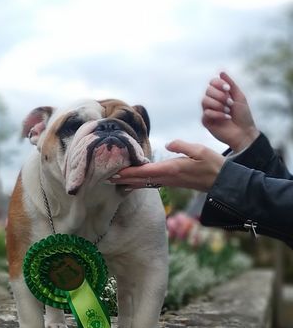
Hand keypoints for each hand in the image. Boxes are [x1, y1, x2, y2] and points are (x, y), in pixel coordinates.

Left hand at [110, 140, 224, 191]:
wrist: (223, 182)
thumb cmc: (213, 165)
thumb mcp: (200, 150)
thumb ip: (183, 146)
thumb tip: (168, 144)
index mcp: (172, 169)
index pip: (146, 171)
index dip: (130, 172)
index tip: (115, 173)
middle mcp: (168, 178)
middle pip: (141, 180)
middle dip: (124, 179)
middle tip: (106, 178)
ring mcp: (170, 182)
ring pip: (145, 183)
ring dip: (130, 182)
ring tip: (115, 180)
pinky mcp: (173, 182)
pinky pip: (152, 183)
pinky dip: (140, 183)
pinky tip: (134, 183)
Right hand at [202, 71, 258, 151]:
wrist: (244, 132)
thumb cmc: (243, 116)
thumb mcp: (239, 97)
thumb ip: (231, 84)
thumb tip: (221, 72)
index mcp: (220, 94)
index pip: (212, 82)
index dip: (218, 83)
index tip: (228, 89)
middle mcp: (213, 101)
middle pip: (208, 90)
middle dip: (220, 95)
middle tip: (230, 103)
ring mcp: (208, 111)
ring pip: (204, 101)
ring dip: (218, 104)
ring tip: (228, 110)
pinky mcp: (206, 121)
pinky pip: (206, 113)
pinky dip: (217, 114)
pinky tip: (226, 118)